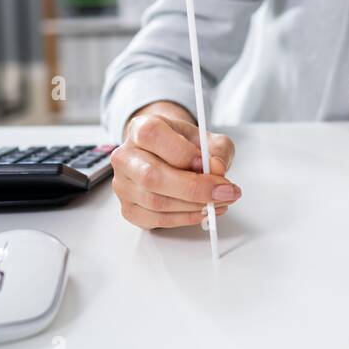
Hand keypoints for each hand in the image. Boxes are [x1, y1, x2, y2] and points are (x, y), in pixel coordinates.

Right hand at [111, 103, 238, 229]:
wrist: (170, 155)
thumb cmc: (187, 146)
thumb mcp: (209, 139)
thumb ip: (218, 150)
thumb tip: (217, 170)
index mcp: (140, 128)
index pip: (152, 136)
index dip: (182, 152)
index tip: (209, 164)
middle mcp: (125, 157)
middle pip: (152, 176)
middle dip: (195, 188)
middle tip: (225, 191)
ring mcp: (123, 185)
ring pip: (156, 202)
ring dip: (194, 206)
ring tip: (220, 201)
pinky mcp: (129, 209)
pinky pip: (157, 220)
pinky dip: (186, 218)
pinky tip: (205, 211)